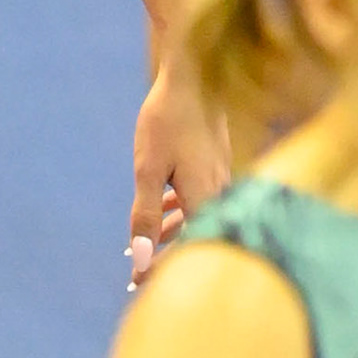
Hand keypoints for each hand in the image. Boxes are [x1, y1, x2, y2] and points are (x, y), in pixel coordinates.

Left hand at [128, 58, 229, 287]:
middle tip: (138, 271)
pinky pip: (199, 198)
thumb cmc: (168, 120)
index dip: (160, 269)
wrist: (194, 75)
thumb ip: (145, 215)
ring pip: (196, 216)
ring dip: (170, 231)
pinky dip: (178, 209)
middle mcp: (220, 192)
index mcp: (205, 200)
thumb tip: (140, 258)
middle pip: (194, 236)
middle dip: (165, 254)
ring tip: (144, 245)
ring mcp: (220, 177)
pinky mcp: (216, 164)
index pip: (187, 250)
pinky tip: (163, 209)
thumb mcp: (148, 169)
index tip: (136, 282)